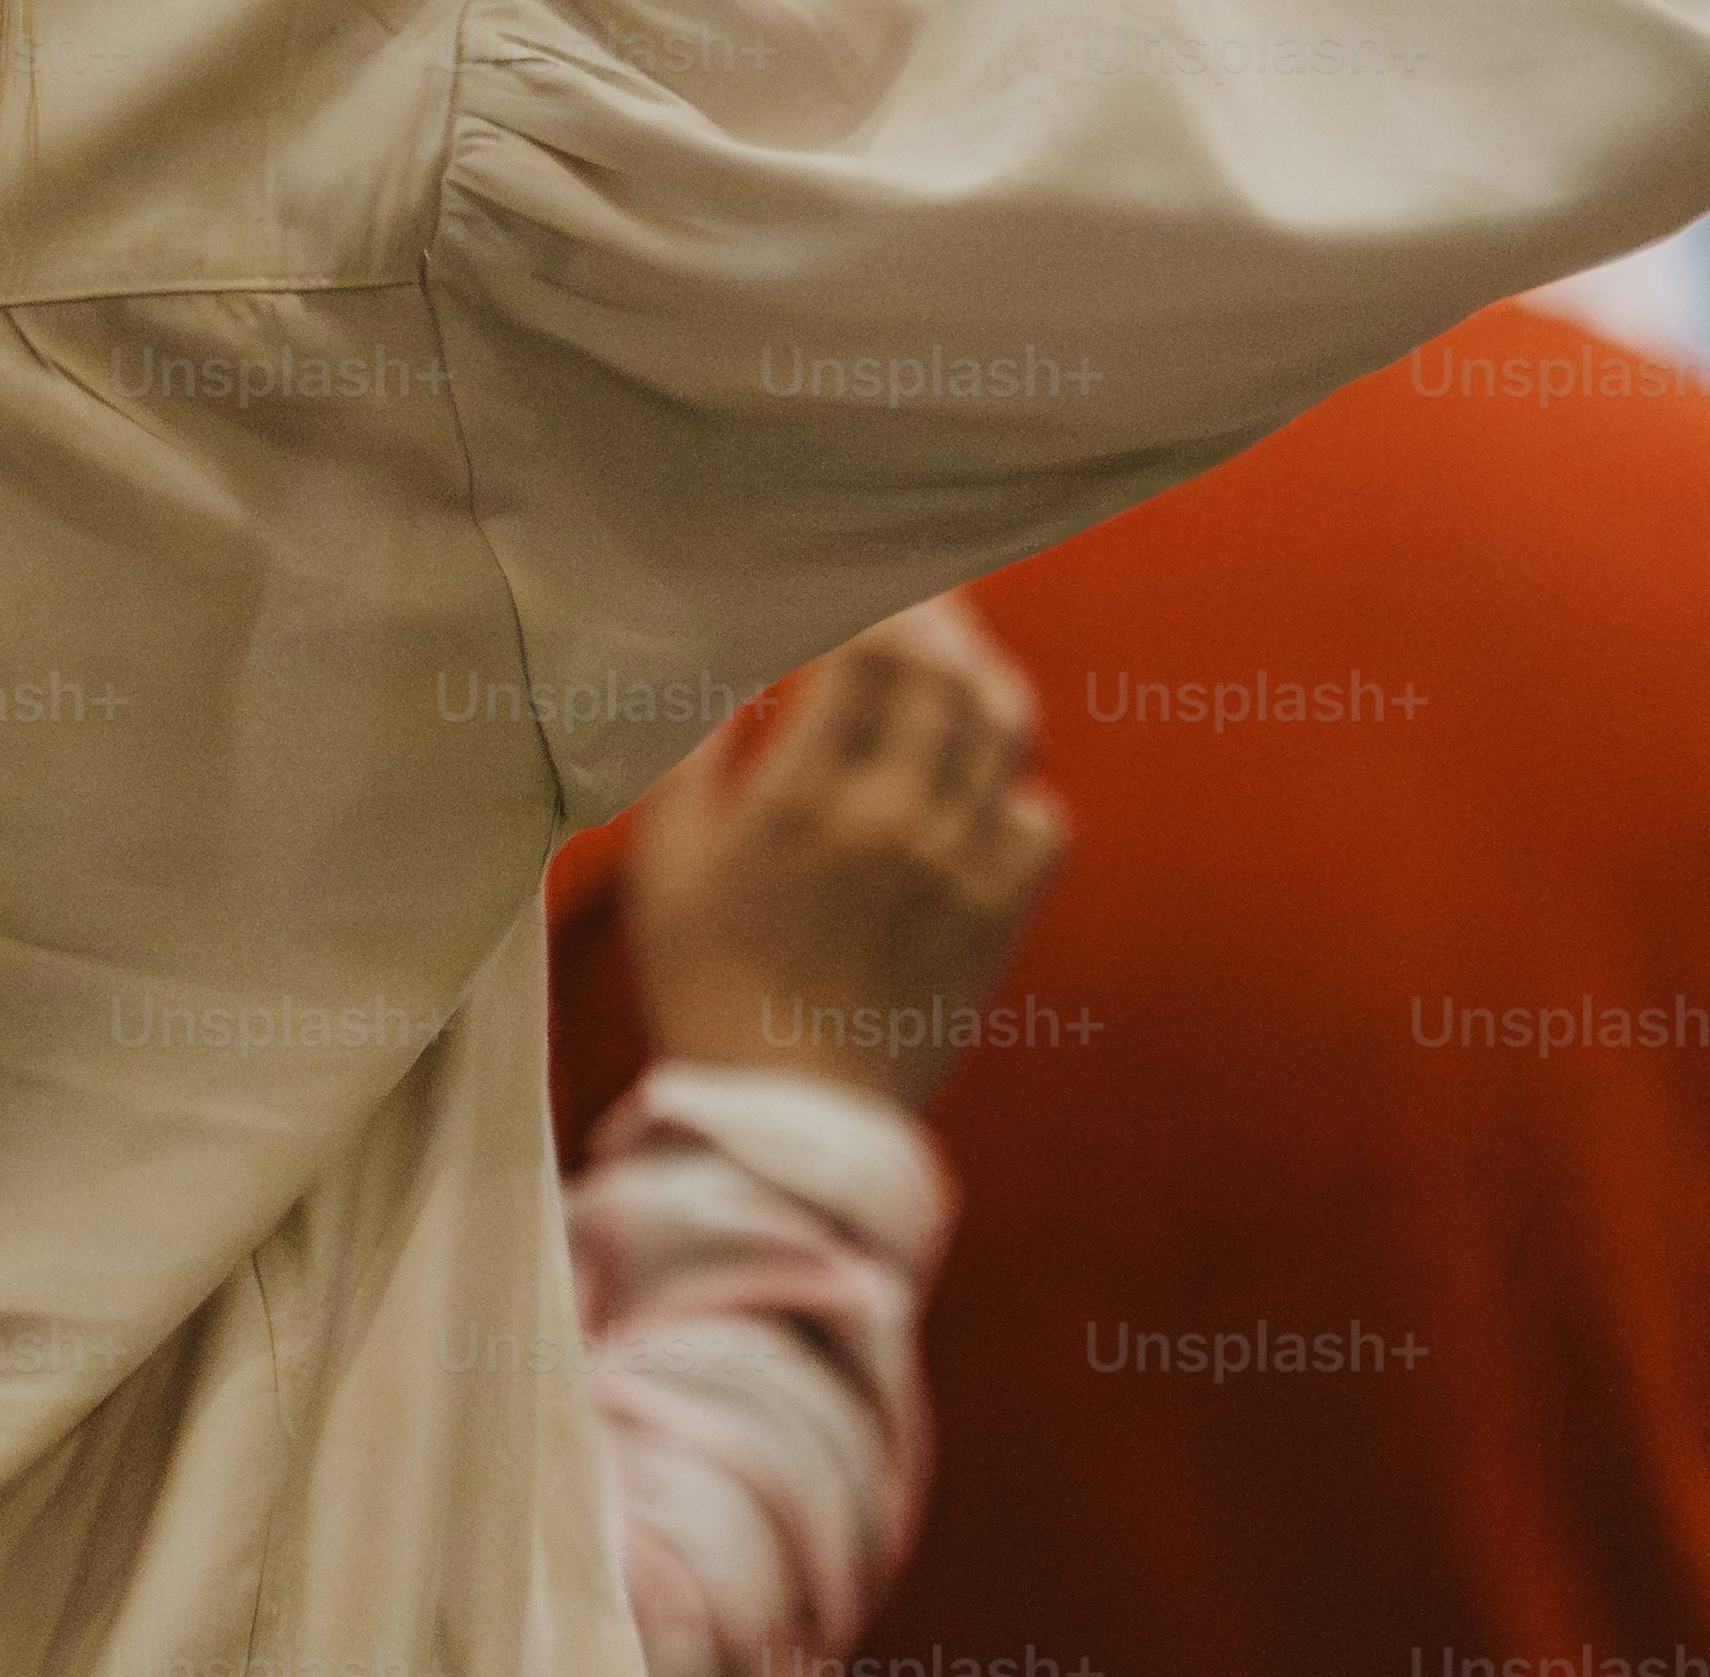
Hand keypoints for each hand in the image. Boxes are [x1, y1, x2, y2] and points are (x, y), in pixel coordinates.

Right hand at [626, 594, 1069, 1114]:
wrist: (784, 1118)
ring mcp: (958, 869)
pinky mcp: (998, 919)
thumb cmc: (705, 984)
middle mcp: (893, 820)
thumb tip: (731, 673)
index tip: (852, 592)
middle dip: (933, 619)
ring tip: (957, 668)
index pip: (868, 652)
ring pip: (1004, 729)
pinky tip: (983, 786)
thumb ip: (690, 754)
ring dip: (982, 681)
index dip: (869, 604)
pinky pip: (1043, 821)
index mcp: (804, 798)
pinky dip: (1018, 789)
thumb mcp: (665, 864)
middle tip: (914, 605)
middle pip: (946, 670)